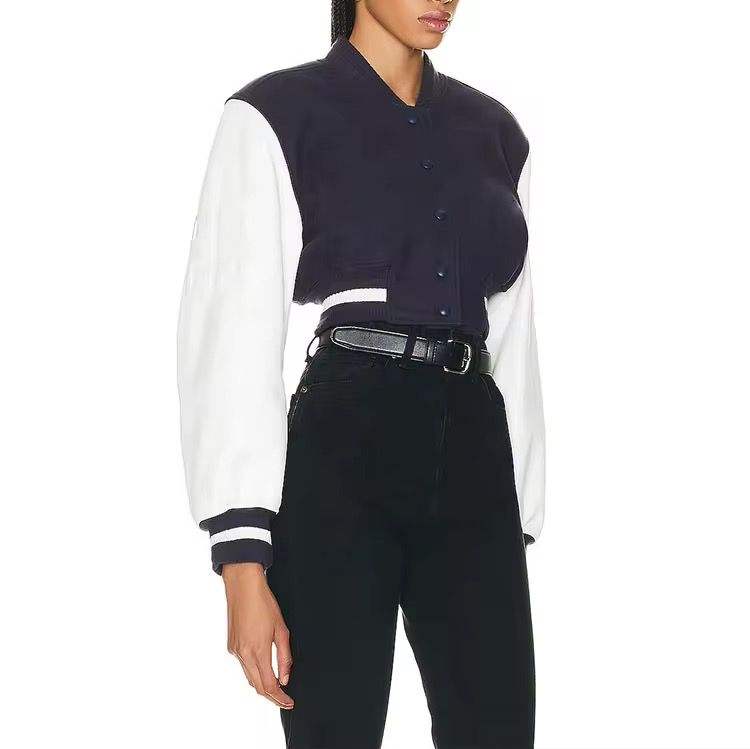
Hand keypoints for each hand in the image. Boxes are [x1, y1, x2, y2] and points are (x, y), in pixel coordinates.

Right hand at [222, 563, 293, 708]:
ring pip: (249, 677)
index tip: (289, 702)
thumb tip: (285, 678)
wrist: (243, 587)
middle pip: (257, 686)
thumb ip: (284, 656)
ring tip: (276, 687)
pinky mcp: (231, 645)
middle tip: (284, 699)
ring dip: (262, 685)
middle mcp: (243, 654)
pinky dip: (254, 671)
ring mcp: (235, 651)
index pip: (268, 685)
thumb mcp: (281, 629)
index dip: (279, 697)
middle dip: (271, 696)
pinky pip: (243, 666)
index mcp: (257, 650)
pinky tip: (263, 668)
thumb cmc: (264, 603)